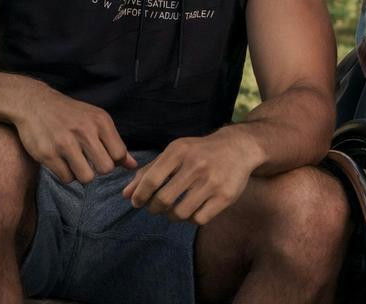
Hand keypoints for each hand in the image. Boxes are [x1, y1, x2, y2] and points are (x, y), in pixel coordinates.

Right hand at [10, 82, 136, 183]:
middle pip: (105, 168)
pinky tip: (63, 162)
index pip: (119, 154)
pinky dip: (67, 174)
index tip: (103, 155)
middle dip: (99, 169)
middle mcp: (84, 131)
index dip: (113, 160)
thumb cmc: (71, 114)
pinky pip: (67, 178)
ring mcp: (65, 143)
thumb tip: (134, 165)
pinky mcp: (48, 154)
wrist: (35, 104)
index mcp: (100, 122)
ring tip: (76, 163)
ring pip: (87, 177)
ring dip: (83, 174)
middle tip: (89, 161)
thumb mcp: (97, 121)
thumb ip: (115, 143)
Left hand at [122, 127, 259, 225]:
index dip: (140, 195)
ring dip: (171, 216)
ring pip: (180, 213)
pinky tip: (192, 210)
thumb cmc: (200, 151)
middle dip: (154, 208)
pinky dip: (190, 219)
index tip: (136, 202)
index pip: (151, 180)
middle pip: (163, 200)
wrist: (239, 147)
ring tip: (174, 209)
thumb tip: (126, 194)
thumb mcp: (175, 153)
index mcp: (180, 151)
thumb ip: (150, 172)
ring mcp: (212, 182)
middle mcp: (196, 166)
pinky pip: (198, 219)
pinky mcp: (225, 196)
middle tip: (156, 207)